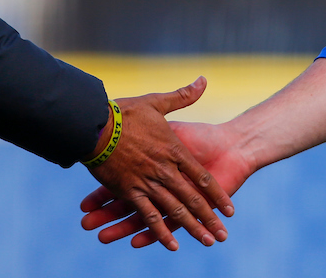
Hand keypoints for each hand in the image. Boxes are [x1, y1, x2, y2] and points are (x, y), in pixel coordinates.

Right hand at [82, 78, 235, 249]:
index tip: (230, 208)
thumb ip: (184, 96)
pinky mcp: (130, 191)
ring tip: (207, 242)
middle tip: (222, 235)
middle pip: (193, 199)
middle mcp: (165, 170)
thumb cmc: (126, 111)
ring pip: (175, 210)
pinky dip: (160, 231)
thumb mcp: (158, 102)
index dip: (217, 194)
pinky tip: (172, 245)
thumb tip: (204, 80)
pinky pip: (148, 215)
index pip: (202, 178)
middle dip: (209, 218)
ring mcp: (148, 182)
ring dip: (191, 228)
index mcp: (175, 150)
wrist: (95, 123)